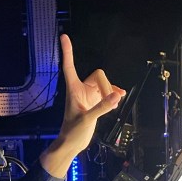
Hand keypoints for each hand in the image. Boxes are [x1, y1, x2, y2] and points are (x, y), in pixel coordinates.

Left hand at [40, 35, 124, 176]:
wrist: (72, 144)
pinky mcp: (95, 102)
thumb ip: (102, 106)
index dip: (68, 51)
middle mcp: (81, 89)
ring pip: (104, 84)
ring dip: (111, 90)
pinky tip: (118, 100)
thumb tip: (117, 94)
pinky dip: (113, 95)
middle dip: (107, 85)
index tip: (64, 36)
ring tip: (115, 102)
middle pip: (98, 75)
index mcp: (73, 89)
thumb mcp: (88, 119)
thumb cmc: (73, 132)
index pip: (69, 66)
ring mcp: (89, 95)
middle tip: (110, 101)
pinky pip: (107, 92)